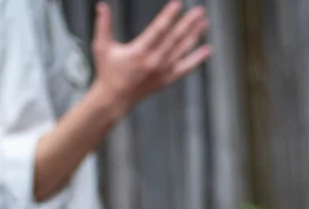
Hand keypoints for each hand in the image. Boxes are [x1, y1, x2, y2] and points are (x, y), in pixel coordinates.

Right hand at [91, 1, 211, 114]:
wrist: (115, 99)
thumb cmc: (108, 71)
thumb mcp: (101, 47)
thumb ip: (103, 25)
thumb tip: (101, 6)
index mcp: (139, 52)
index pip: (158, 30)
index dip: (169, 16)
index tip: (178, 4)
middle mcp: (154, 61)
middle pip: (175, 38)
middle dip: (188, 23)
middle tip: (200, 10)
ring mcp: (163, 71)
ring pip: (183, 50)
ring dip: (195, 35)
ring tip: (204, 22)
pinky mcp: (168, 79)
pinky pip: (186, 68)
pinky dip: (197, 59)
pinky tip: (207, 49)